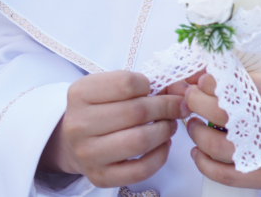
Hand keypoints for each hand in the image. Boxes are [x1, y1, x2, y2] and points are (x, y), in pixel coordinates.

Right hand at [40, 71, 185, 187]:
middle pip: (137, 112)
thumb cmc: (104, 107)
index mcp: (80, 94)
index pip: (126, 83)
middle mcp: (78, 124)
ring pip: (140, 141)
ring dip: (165, 130)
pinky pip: (140, 170)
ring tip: (170, 125)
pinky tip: (163, 145)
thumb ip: (151, 83)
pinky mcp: (100, 177)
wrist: (75, 141)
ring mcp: (87, 154)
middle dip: (167, 107)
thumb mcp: (115, 87)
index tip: (156, 89)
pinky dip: (160, 156)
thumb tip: (185, 89)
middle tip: (179, 107)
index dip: (150, 84)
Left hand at [184, 57, 260, 187]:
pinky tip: (197, 151)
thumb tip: (202, 64)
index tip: (201, 80)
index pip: (243, 85)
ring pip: (220, 146)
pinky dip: (203, 163)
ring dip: (196, 134)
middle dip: (198, 104)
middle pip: (226, 115)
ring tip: (192, 124)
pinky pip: (225, 174)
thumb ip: (244, 63)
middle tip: (189, 98)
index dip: (215, 82)